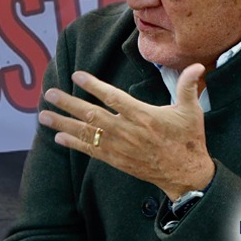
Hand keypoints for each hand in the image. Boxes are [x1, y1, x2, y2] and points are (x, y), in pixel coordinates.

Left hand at [37, 65, 214, 199]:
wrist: (186, 174)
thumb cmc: (188, 140)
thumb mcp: (191, 112)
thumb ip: (188, 87)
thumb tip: (197, 66)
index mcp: (144, 116)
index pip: (113, 98)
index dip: (93, 86)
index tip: (76, 76)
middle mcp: (127, 131)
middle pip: (92, 115)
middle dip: (68, 104)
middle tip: (49, 94)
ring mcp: (119, 147)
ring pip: (87, 133)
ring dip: (63, 124)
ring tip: (43, 115)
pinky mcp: (116, 160)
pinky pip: (90, 151)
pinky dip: (74, 144)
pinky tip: (57, 137)